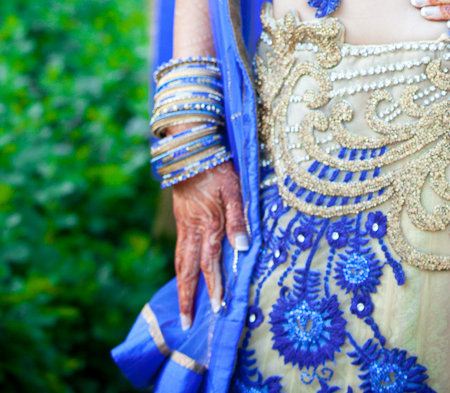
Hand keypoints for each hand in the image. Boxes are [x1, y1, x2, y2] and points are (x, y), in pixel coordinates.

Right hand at [172, 160, 248, 329]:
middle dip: (188, 298)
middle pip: (188, 271)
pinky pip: (178, 251)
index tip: (217, 308)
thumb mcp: (234, 190)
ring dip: (181, 287)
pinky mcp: (180, 221)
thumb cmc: (218, 169)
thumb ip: (238, 219)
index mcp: (209, 224)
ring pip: (180, 263)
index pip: (211, 263)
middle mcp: (193, 230)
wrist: (190, 152)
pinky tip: (183, 276)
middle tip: (187, 323)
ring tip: (183, 308)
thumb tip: (243, 248)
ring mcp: (184, 226)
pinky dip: (180, 269)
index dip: (214, 286)